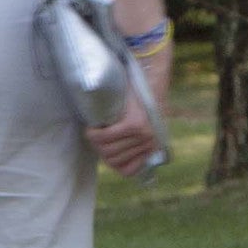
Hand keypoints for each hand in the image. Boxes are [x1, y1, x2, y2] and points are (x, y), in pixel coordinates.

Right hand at [94, 35, 170, 179]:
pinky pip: (106, 137)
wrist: (149, 77)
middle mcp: (150, 142)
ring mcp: (143, 134)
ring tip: (96, 129)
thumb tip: (111, 156)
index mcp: (152, 147)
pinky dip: (96, 134)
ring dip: (96, 141)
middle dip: (100, 149)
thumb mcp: (141, 128)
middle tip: (97, 135)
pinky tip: (95, 128)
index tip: (107, 148)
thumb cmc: (138, 102)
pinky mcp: (135, 124)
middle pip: (112, 160)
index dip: (111, 161)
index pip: (126, 171)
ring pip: (107, 151)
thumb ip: (131, 145)